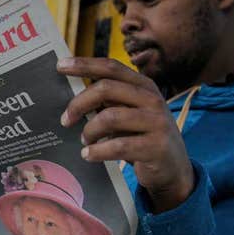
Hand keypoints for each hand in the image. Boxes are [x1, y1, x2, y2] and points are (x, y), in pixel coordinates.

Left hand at [56, 57, 193, 212]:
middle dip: (79, 104)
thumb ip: (109, 103)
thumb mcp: (129, 115)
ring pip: (110, 117)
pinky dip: (97, 151)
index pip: (111, 68)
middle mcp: (152, 100)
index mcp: (144, 86)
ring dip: (89, 131)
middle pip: (106, 89)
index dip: (85, 64)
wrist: (173, 170)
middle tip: (65, 120)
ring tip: (84, 142)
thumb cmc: (142, 138)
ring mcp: (157, 123)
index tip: (60, 65)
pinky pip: (118, 146)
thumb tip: (72, 99)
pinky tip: (88, 155)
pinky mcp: (156, 147)